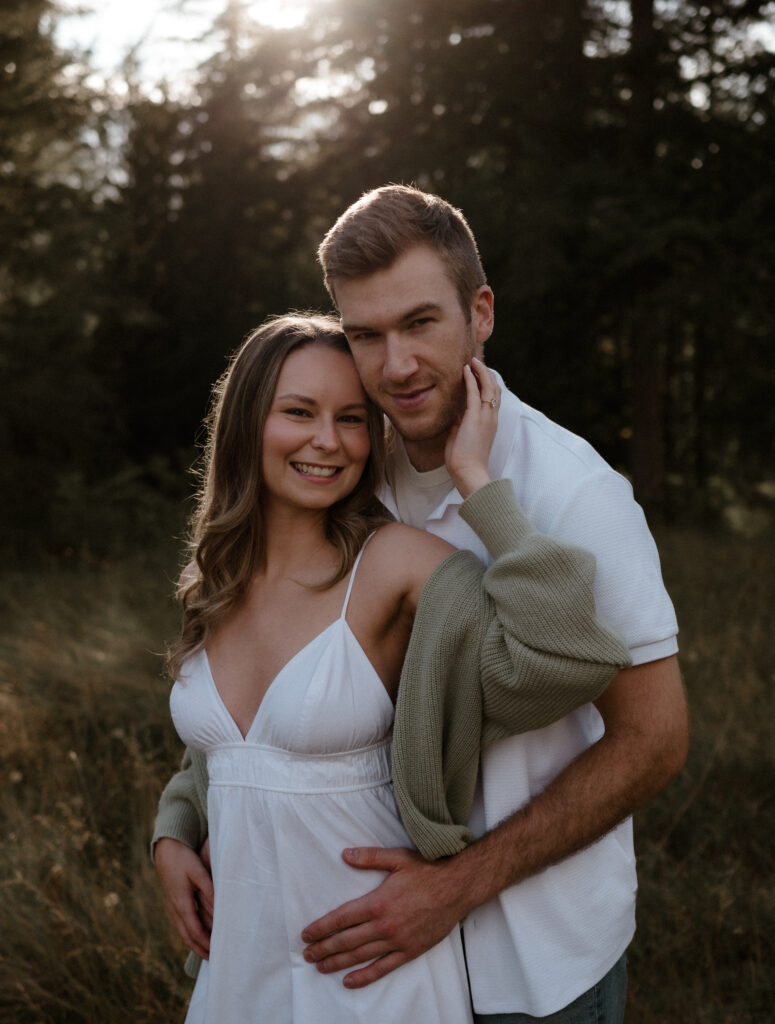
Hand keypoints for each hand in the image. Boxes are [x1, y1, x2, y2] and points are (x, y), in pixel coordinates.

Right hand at [154, 837, 213, 958]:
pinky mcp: (172, 902)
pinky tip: (197, 934)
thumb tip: (219, 908)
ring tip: (207, 951)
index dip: (205, 943)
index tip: (216, 952)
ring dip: (194, 943)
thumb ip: (209, 890)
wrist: (165, 849)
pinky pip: (181, 924)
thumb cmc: (184, 858)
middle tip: (213, 959)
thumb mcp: (198, 872)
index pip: (195, 930)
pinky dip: (190, 933)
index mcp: (181, 903)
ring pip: (182, 931)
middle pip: (187, 936)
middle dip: (200, 948)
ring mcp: (171, 906)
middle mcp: (174, 908)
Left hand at [300, 846, 466, 988]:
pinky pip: (383, 967)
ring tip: (321, 967)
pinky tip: (350, 981)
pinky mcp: (410, 951)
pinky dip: (365, 976)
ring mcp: (397, 940)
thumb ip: (370, 857)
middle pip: (347, 940)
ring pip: (361, 956)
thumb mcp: (397, 858)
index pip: (342, 918)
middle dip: (324, 948)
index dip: (322, 928)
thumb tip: (345, 854)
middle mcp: (384, 925)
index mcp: (378, 902)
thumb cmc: (428, 870)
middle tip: (307, 954)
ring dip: (338, 962)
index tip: (306, 935)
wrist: (458, 887)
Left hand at [444, 357, 499, 496]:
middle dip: (486, 372)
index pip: (493, 397)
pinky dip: (471, 379)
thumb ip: (460, 425)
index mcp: (489, 422)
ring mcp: (485, 416)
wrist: (469, 472)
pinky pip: (474, 393)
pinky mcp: (475, 418)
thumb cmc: (463, 460)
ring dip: (481, 371)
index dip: (487, 382)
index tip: (478, 372)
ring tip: (472, 361)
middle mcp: (491, 417)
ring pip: (488, 386)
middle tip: (476, 361)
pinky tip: (465, 370)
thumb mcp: (461, 438)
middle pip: (494, 387)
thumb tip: (454, 417)